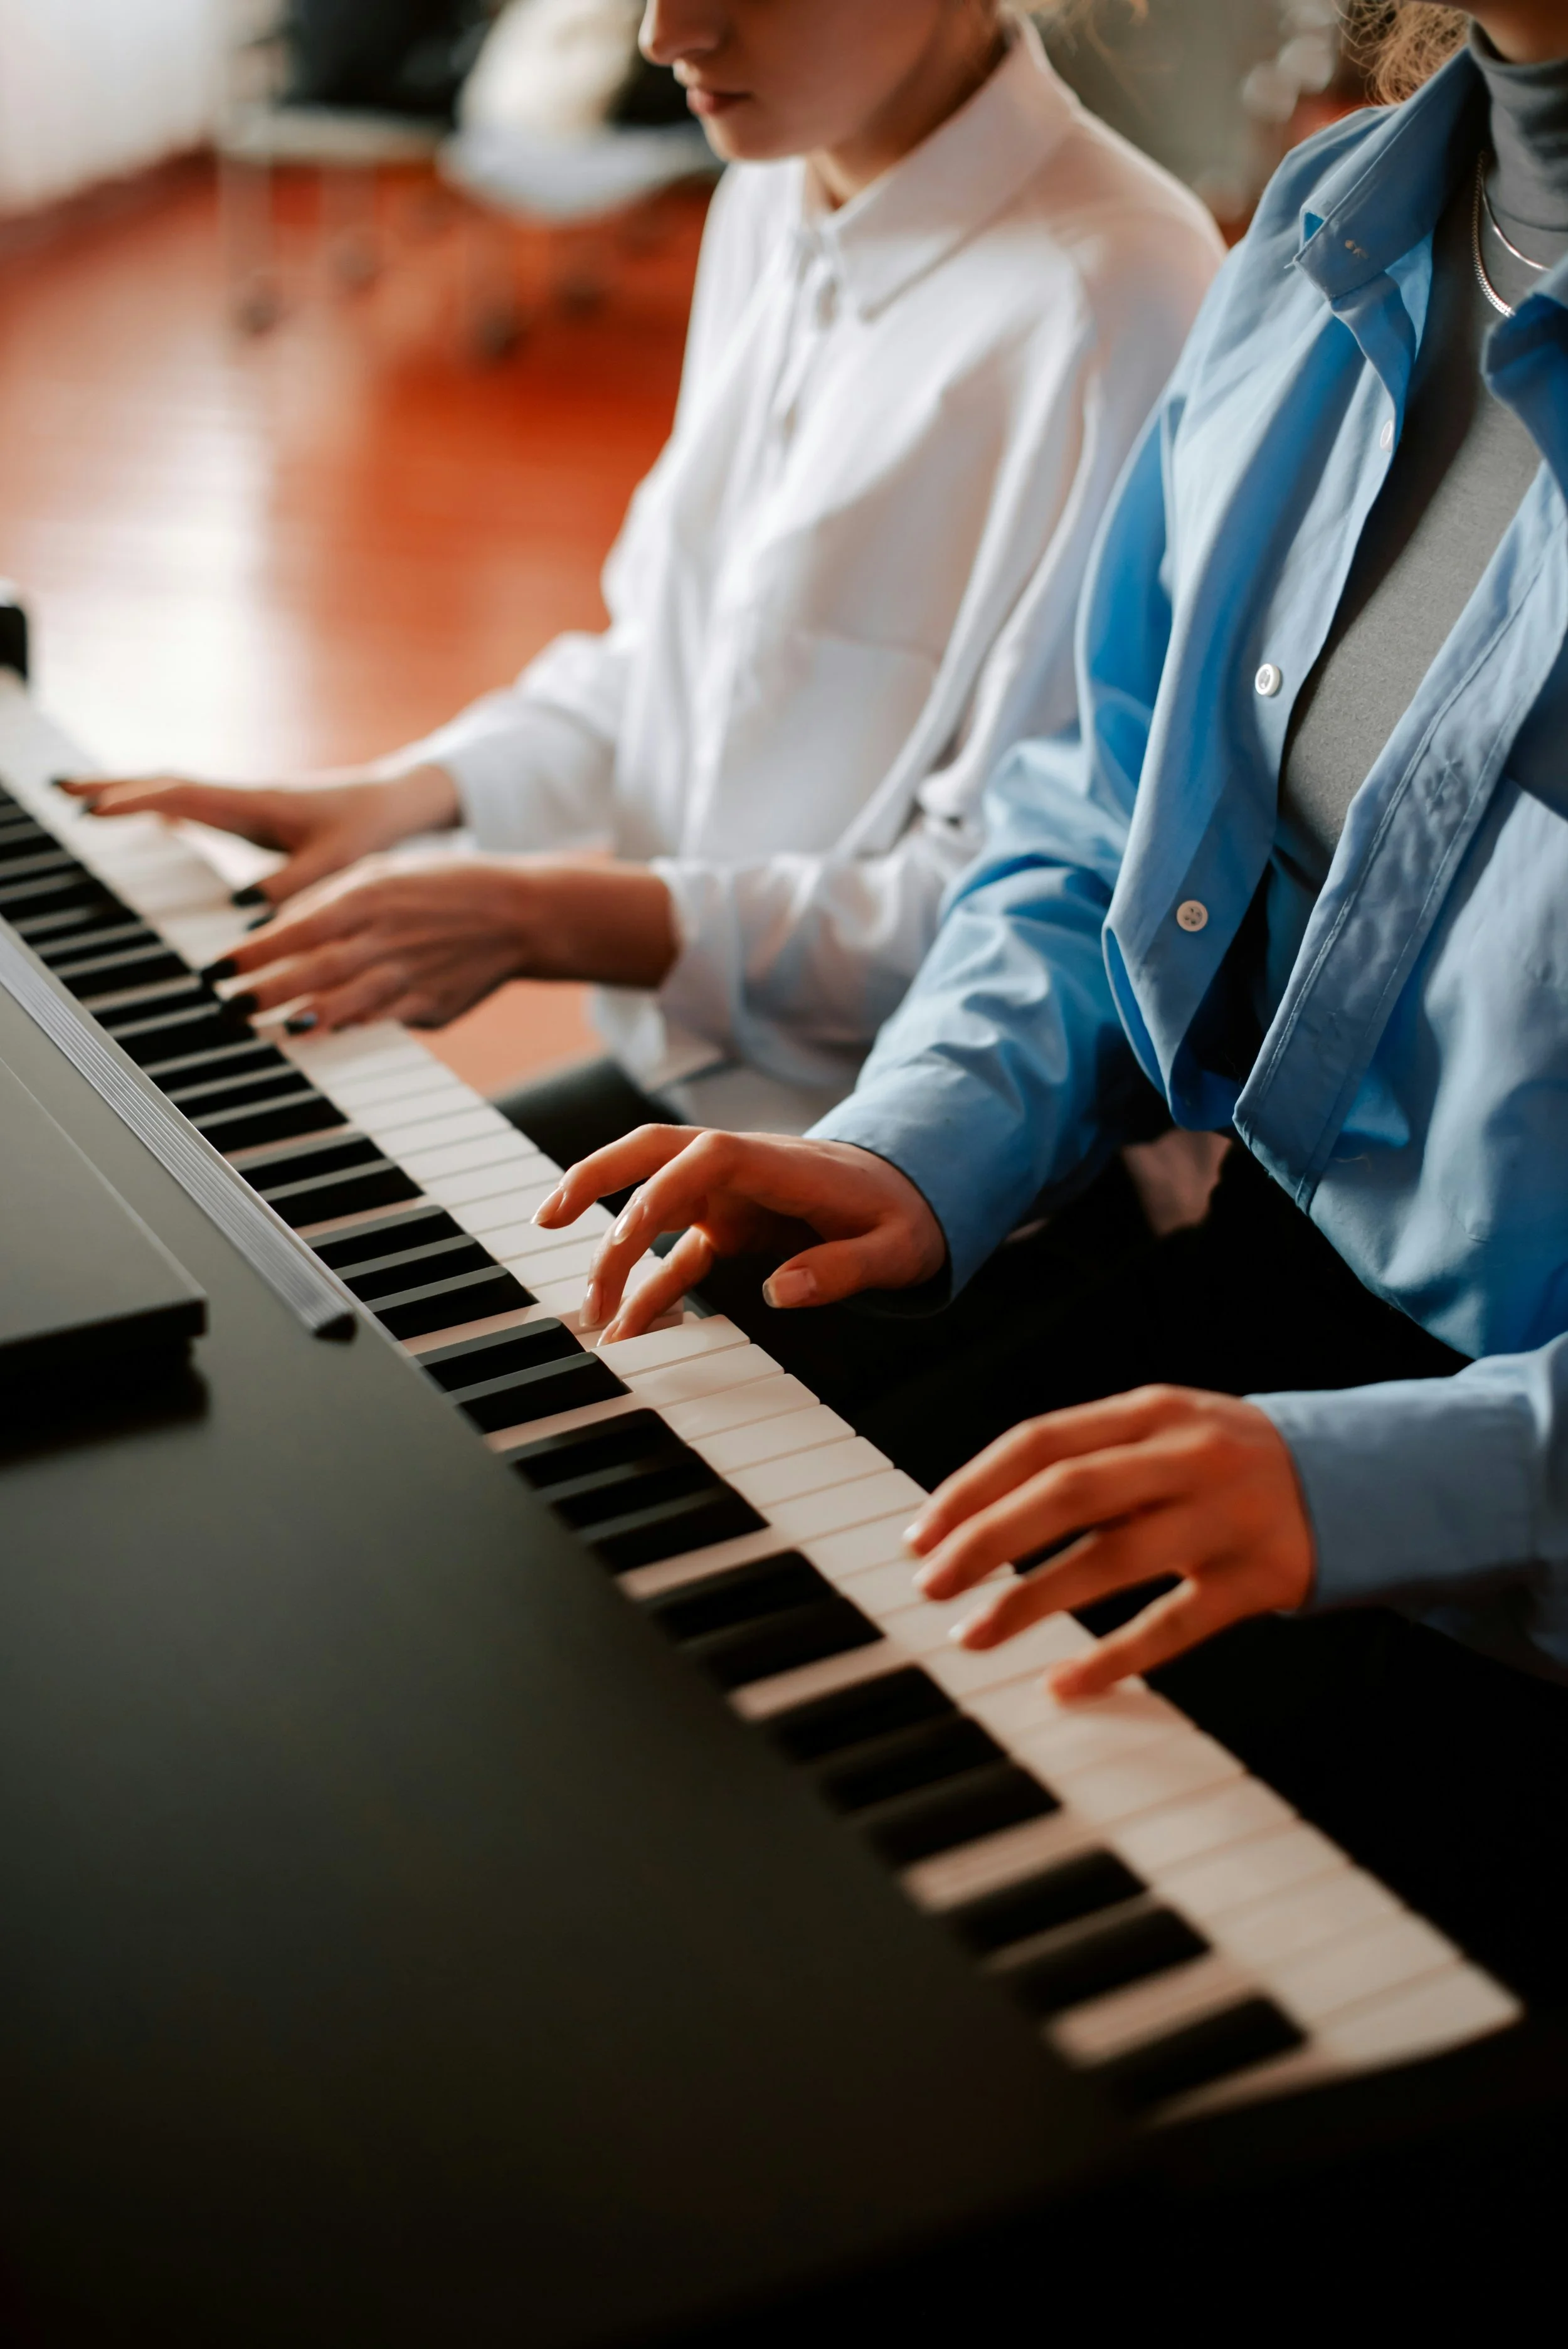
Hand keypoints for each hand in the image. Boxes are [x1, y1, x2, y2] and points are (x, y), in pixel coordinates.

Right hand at [57, 763, 458, 906]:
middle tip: (60, 789)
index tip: (96, 810)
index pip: (182, 795)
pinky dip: (160, 806)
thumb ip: (294, 887)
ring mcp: (242, 806)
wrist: (395, 805)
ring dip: (130, 793)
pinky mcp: (250, 817)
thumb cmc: (370, 829)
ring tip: (80, 798)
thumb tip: (242, 911)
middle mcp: (242, 799)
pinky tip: (143, 816)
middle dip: (113, 787)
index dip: (137, 801)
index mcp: (256, 804)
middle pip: (164, 785)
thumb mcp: (338, 863)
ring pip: (174, 793)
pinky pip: (193, 806)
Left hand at [208, 856, 677, 1032]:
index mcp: (368, 897)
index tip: (217, 971)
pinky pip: (382, 1024)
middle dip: (265, 992)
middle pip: (313, 970)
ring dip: (303, 1018)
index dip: (253, 953)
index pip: (296, 928)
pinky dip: (351, 1031)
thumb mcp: (380, 871)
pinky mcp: (430, 1007)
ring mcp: (409, 976)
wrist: (517, 912)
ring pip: (345, 1003)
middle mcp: (384, 937)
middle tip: (228, 1007)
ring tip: (268, 1030)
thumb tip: (274, 930)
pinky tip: (322, 1038)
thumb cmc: (439, 888)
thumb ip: (327, 900)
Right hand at [533, 1127, 946, 1338]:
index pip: (703, 1155)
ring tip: (588, 1309)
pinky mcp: (726, 1225)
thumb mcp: (894, 1248)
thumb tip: (783, 1291)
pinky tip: (627, 1330)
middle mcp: (738, 1170)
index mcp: (776, 1162)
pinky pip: (673, 1253)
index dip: (659, 1186)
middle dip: (594, 1177)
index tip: (626, 1232)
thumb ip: (843, 1268)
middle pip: (650, 1153)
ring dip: (610, 1245)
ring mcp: (726, 1195)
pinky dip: (646, 1287)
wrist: (914, 1192)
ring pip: (647, 1201)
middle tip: (547, 1219)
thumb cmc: (902, 1215)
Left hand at [906, 1387, 1314, 1697]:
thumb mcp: (1167, 1432)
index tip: (922, 1535)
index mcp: (1151, 1410)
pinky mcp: (1256, 1579)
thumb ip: (1091, 1459)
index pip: (1040, 1442)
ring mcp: (1223, 1517)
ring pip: (1111, 1559)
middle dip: (985, 1541)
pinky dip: (1112, 1658)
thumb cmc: (1233, 1462)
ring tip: (974, 1635)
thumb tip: (980, 1513)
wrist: (1369, 1477)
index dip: (972, 1489)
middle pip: (1066, 1493)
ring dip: (1030, 1601)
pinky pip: (1173, 1624)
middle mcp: (1185, 1455)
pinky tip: (1063, 1684)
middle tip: (931, 1585)